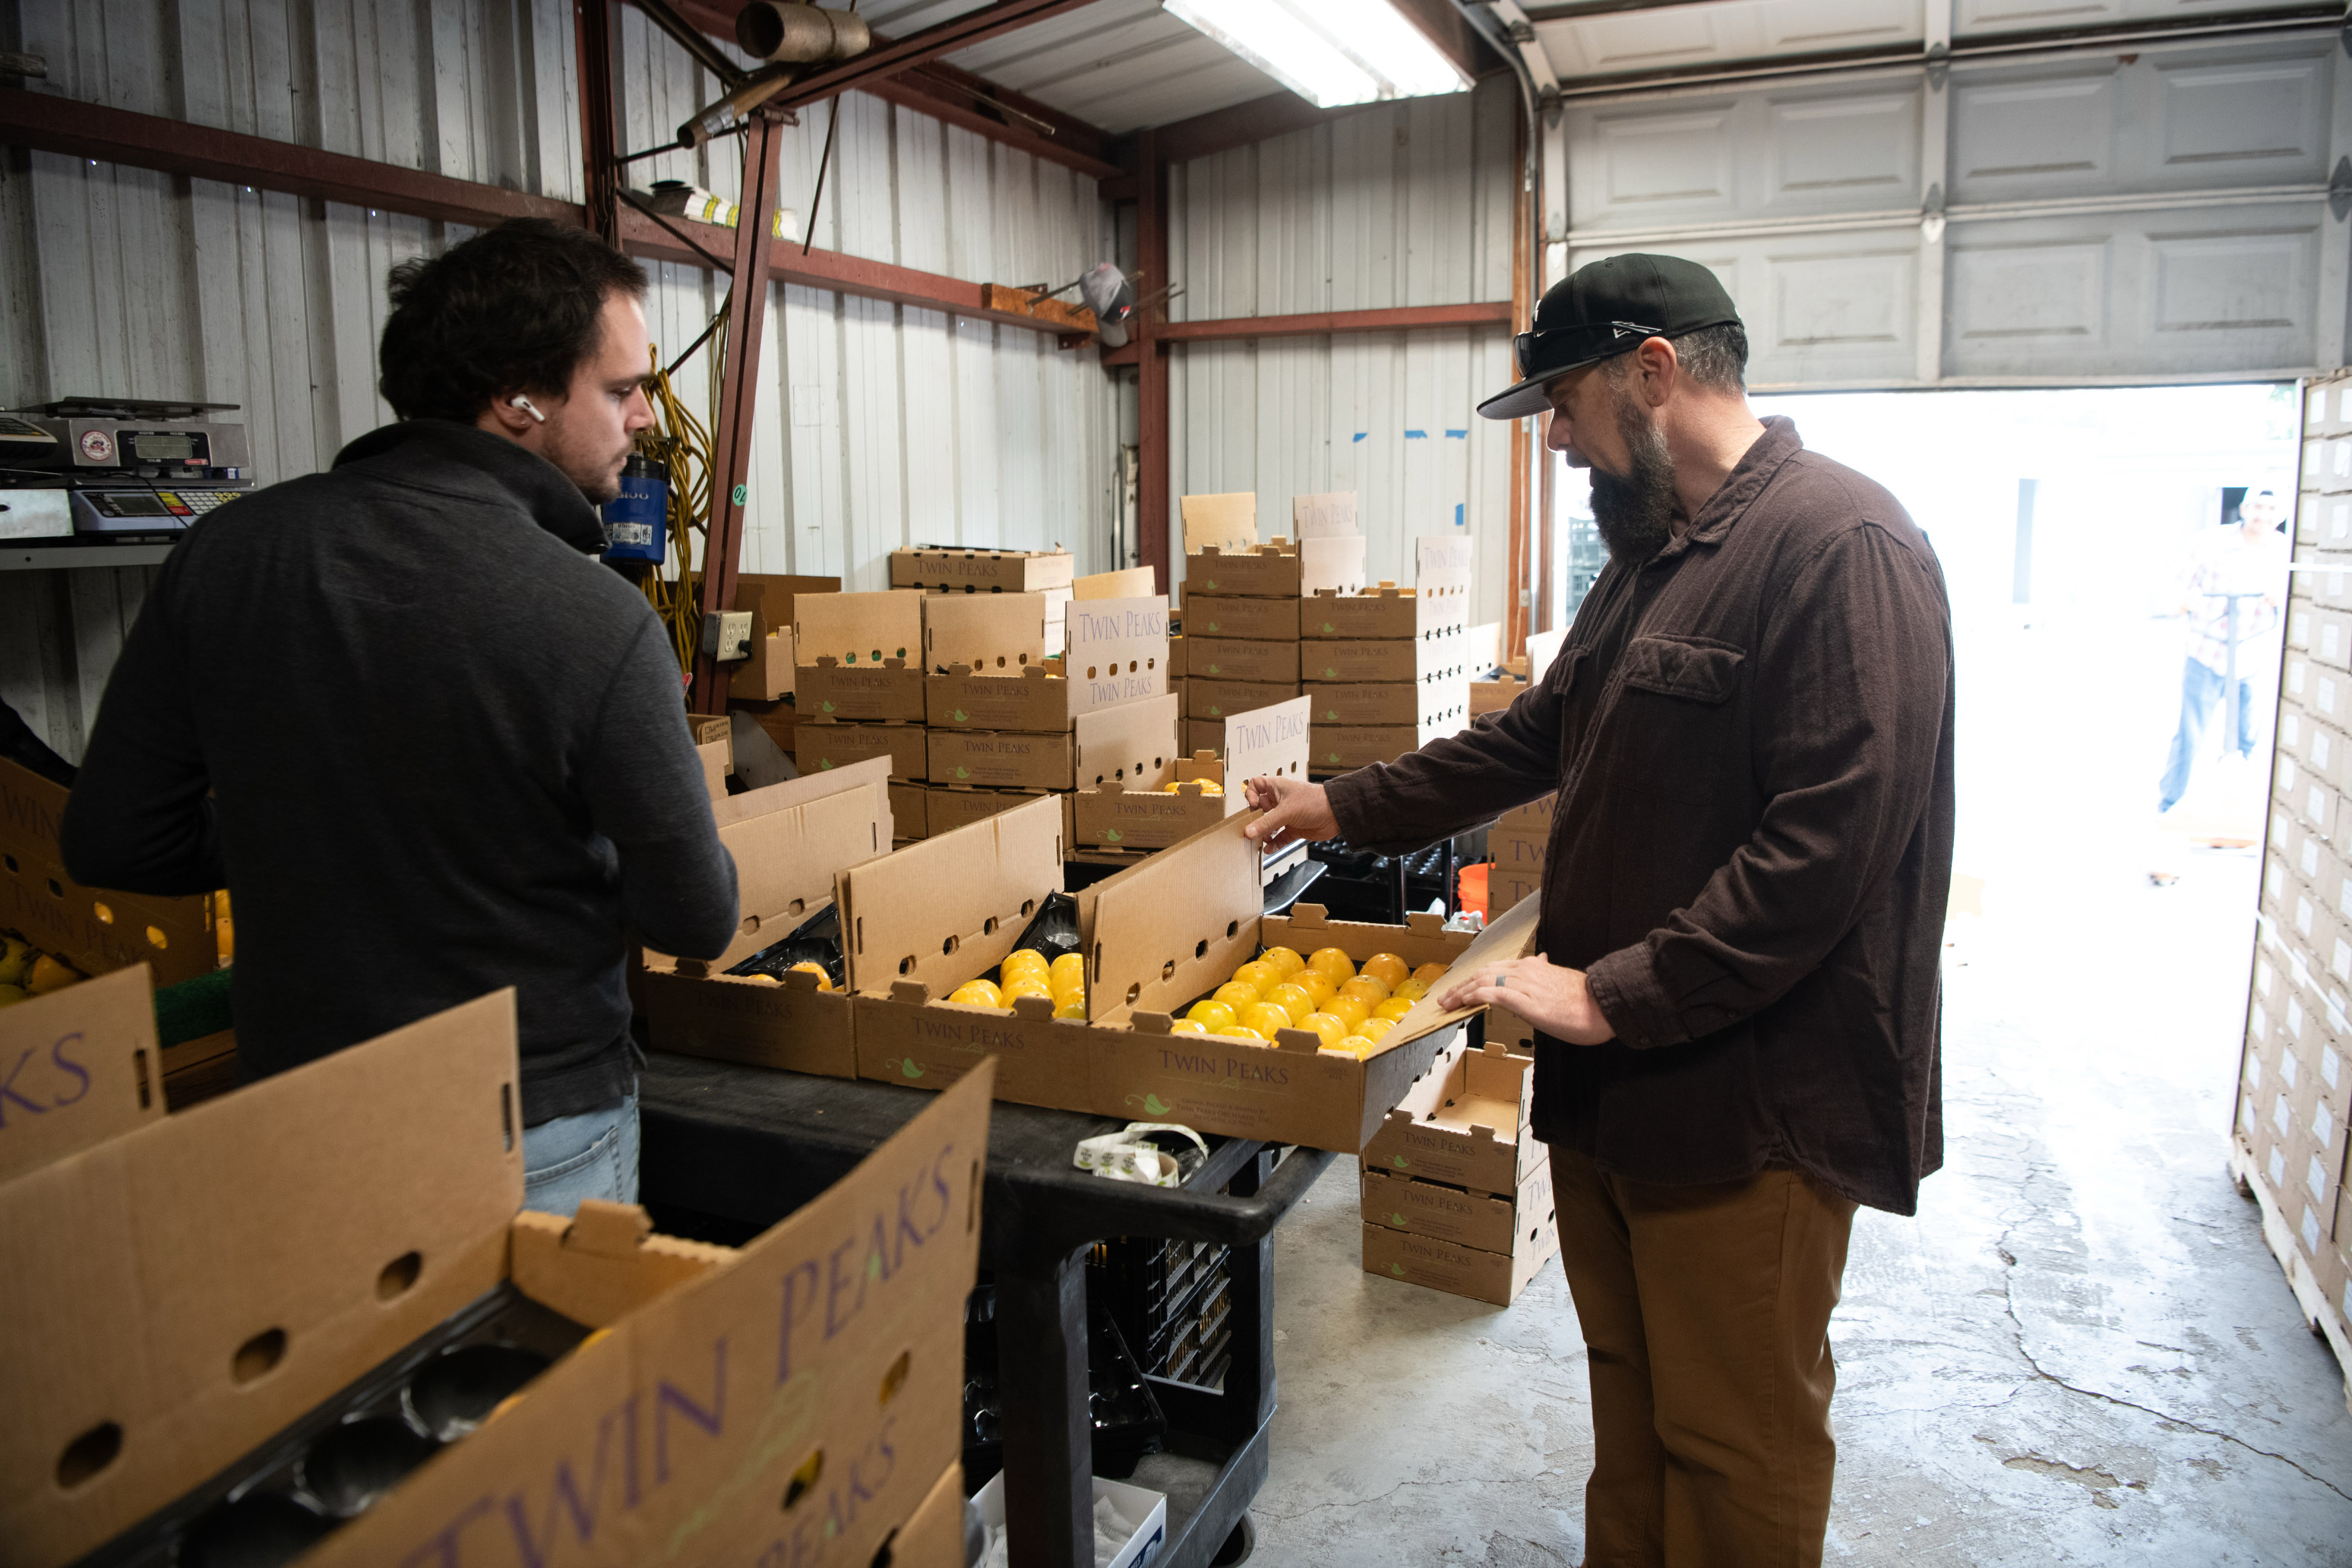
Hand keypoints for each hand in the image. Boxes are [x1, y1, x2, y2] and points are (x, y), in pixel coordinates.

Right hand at [1242, 775, 1337, 848]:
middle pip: (1260, 809)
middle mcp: (1280, 801)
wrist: (1336, 815)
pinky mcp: (1294, 829)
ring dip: (1264, 834)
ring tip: (1261, 841)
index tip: (1252, 806)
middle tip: (1251, 829)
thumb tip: (1249, 831)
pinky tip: (1270, 848)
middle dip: (1255, 820)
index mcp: (1277, 788)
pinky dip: (1274, 843)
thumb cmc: (1315, 801)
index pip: (1257, 785)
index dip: (1251, 795)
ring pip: (1269, 825)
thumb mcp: (1286, 811)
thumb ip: (1266, 823)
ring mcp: (1287, 815)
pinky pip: (1279, 837)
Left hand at [1437, 953, 1614, 1044]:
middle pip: (1484, 972)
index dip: (1474, 978)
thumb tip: (1542, 961)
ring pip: (1484, 981)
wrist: (1606, 1006)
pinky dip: (1475, 996)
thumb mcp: (1562, 982)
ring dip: (1462, 992)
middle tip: (1446, 998)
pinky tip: (1464, 1003)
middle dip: (1461, 985)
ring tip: (1447, 1004)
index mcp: (1534, 967)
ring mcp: (1525, 985)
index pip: (1495, 968)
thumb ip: (1547, 973)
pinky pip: (1493, 994)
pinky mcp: (1527, 1001)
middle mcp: (1526, 971)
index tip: (1461, 988)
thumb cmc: (1587, 1001)